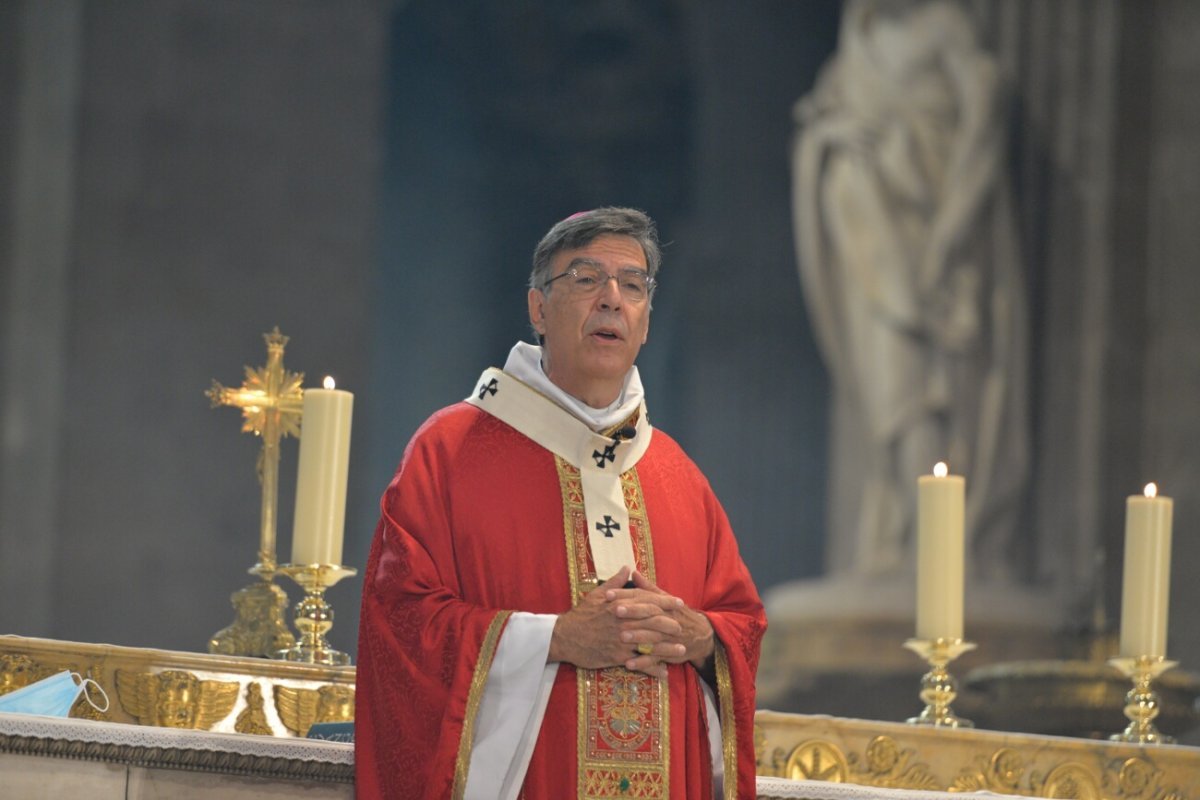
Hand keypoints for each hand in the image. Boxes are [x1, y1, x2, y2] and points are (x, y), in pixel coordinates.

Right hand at [548, 567, 682, 671]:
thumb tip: (628, 567)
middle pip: (654, 623)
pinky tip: (664, 673)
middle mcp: (624, 622)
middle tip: (683, 627)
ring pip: (651, 644)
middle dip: (671, 625)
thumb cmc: (581, 615)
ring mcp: (622, 640)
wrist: (565, 637)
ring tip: (681, 650)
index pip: (649, 601)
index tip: (679, 603)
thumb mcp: (597, 595)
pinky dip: (653, 668)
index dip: (666, 602)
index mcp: (621, 605)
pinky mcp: (617, 656)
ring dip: (668, 648)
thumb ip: (616, 582)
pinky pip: (640, 663)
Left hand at [605, 571, 713, 676]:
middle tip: (614, 610)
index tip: (608, 594)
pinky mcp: (669, 653)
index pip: (642, 597)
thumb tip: (632, 572)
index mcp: (661, 604)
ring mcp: (667, 636)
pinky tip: (628, 664)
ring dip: (637, 636)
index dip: (625, 595)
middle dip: (632, 612)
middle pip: (648, 613)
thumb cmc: (677, 614)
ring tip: (621, 637)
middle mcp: (665, 618)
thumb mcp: (664, 599)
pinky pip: (655, 658)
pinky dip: (643, 662)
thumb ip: (647, 588)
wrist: (700, 634)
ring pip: (652, 636)